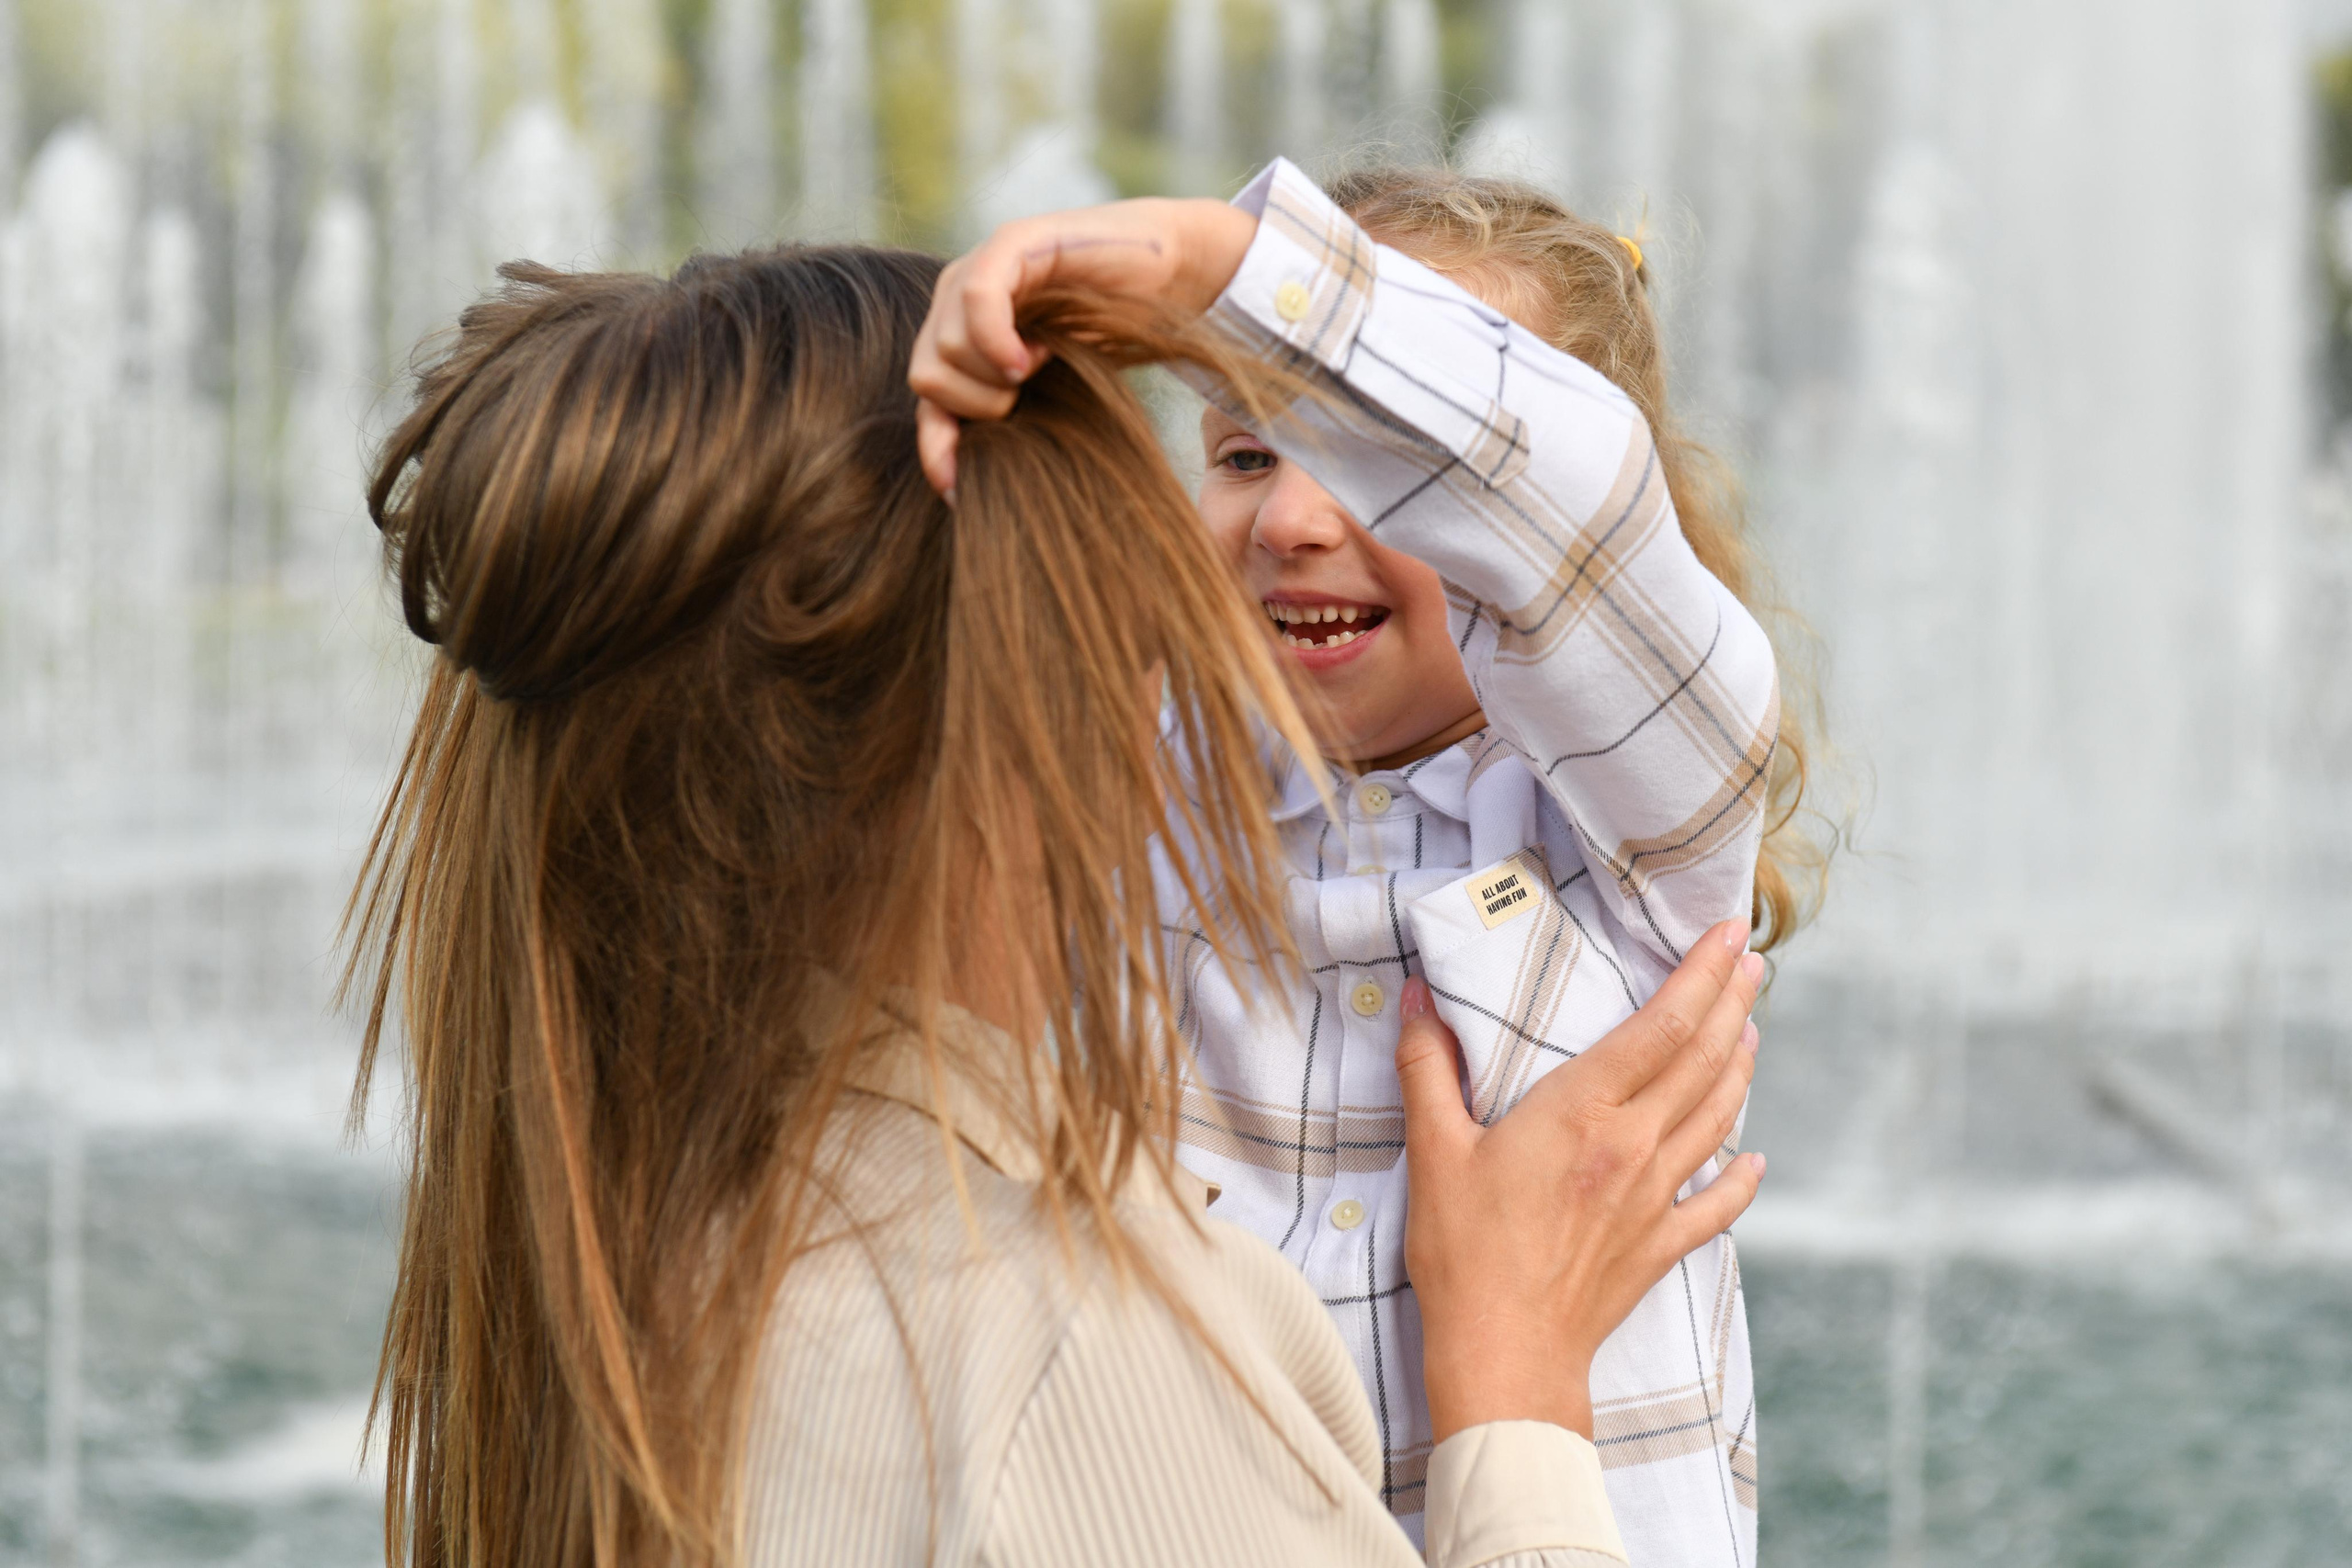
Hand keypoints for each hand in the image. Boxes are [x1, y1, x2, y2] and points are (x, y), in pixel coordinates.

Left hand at [907, 198, 1256, 497]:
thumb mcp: (1051, 390)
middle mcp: (957, 299)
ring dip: (995, 375)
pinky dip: (998, 340)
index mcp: (961, 333)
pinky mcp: (1012, 244)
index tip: (959, 493)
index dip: (936, 449)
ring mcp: (980, 267)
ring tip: (1041, 361)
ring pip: (946, 346)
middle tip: (1024, 399)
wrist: (1169, 274)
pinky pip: (980, 297)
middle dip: (976, 407)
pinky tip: (1030, 357)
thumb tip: (960, 489)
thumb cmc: (1114, 334)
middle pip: (926, 376)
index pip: (925, 398)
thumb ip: (1006, 414)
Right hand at [1398, 921, 1765, 1443]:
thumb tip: (1416, 998)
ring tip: (1752, 1029)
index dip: (1701, 974)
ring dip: (1740, 1067)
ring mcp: (1654, 1198)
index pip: (1661, 1025)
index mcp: (1581, 1113)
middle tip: (1753, 960)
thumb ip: (1429, 1068)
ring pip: (1717, 1116)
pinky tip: (1755, 1160)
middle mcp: (1632, 1146)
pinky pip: (1716, 1204)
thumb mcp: (1434, 1151)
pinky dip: (1741, 1177)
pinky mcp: (1659, 1246)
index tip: (1729, 934)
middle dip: (1732, 1002)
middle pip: (1702, 1059)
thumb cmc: (1463, 1254)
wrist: (1504, 1354)